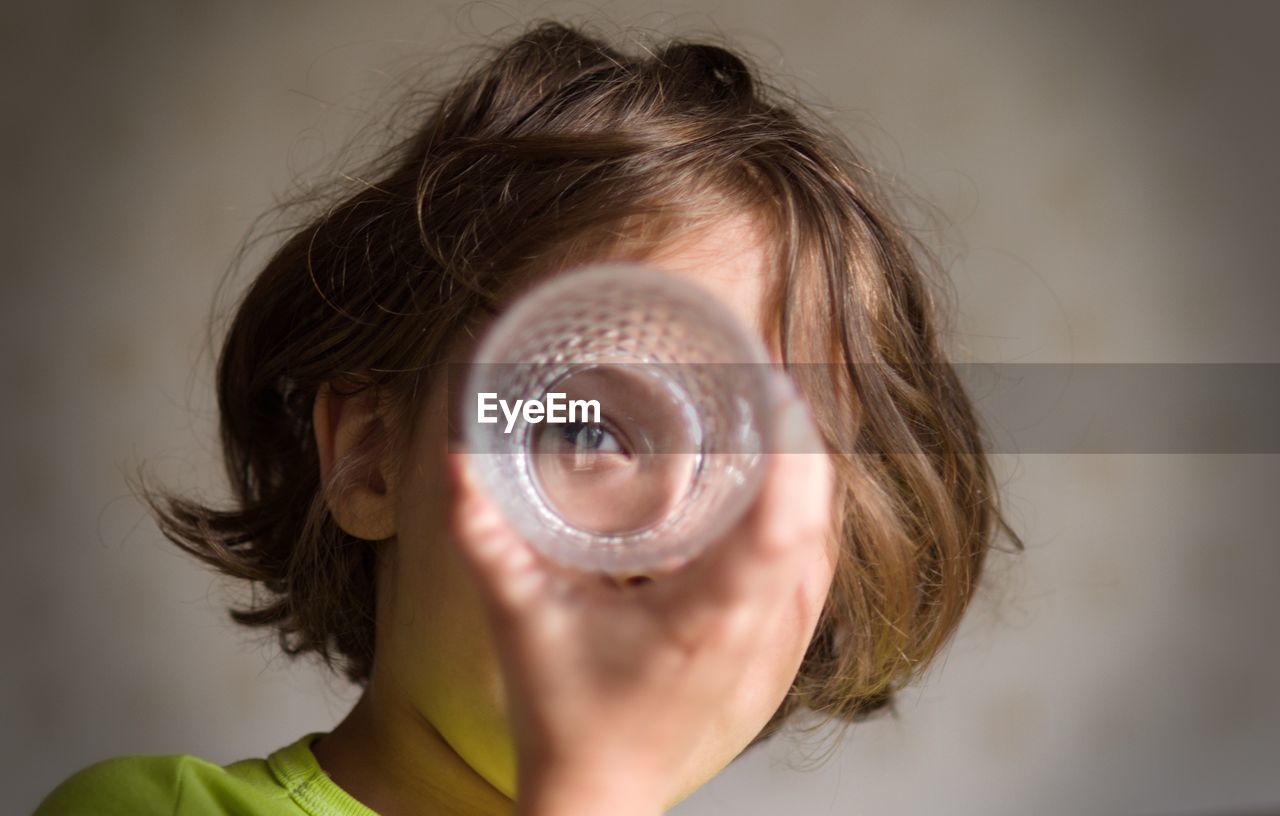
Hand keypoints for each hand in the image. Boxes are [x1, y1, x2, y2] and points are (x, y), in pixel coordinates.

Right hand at [446, 384, 832, 815]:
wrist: (600, 791)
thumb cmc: (564, 714)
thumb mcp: (518, 618)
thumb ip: (484, 536)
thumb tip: (458, 459)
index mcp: (704, 618)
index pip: (779, 528)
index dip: (791, 452)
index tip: (774, 389)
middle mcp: (755, 629)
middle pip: (813, 521)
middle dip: (801, 443)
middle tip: (767, 379)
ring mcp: (775, 645)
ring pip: (823, 543)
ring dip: (809, 477)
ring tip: (776, 416)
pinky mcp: (776, 653)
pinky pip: (815, 570)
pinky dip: (808, 518)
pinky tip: (785, 487)